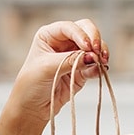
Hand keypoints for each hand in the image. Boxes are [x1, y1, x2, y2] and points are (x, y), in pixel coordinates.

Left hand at [0, 19, 108, 134]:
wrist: (32, 107)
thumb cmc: (31, 84)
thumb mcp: (46, 68)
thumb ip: (69, 60)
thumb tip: (92, 57)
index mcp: (49, 35)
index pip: (69, 27)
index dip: (81, 34)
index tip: (87, 46)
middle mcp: (63, 42)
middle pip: (86, 30)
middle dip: (95, 39)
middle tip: (98, 52)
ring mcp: (74, 55)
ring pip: (95, 46)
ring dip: (101, 52)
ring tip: (102, 62)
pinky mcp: (82, 70)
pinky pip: (96, 64)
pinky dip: (100, 66)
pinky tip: (100, 71)